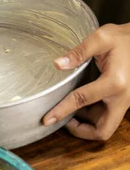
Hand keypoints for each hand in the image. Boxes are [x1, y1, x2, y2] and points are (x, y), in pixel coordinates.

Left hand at [43, 23, 129, 140]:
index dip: (62, 110)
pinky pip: (107, 118)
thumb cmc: (124, 39)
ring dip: (86, 125)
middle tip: (63, 121)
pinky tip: (80, 106)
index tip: (46, 119)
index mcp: (115, 82)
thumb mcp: (102, 38)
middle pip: (102, 130)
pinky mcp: (123, 102)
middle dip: (81, 131)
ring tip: (69, 112)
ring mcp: (125, 102)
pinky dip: (93, 118)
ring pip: (105, 127)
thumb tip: (57, 64)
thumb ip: (79, 51)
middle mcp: (123, 98)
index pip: (82, 100)